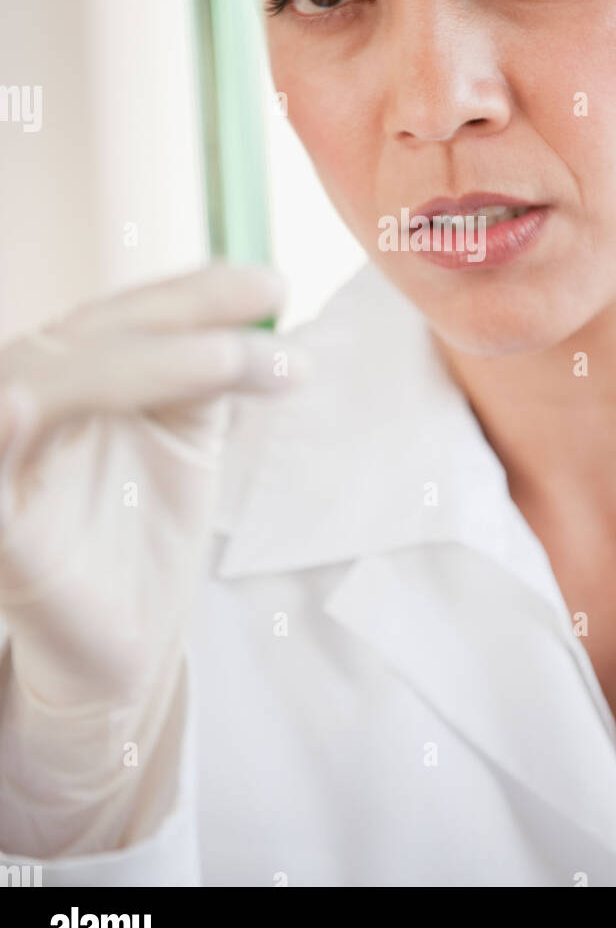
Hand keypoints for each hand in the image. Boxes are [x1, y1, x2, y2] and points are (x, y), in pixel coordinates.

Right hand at [0, 261, 303, 711]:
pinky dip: (1, 438)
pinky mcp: (3, 541)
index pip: (121, 317)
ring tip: (222, 359)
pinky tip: (18, 411)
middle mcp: (17, 406)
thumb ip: (203, 370)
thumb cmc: (142, 527)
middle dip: (187, 330)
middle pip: (88, 345)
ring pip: (40, 391)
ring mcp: (3, 474)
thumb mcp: (180, 431)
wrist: (124, 643)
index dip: (194, 294)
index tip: (275, 285)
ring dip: (138, 369)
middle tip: (273, 321)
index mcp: (60, 377)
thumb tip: (263, 299)